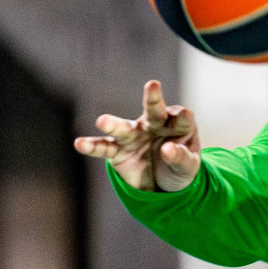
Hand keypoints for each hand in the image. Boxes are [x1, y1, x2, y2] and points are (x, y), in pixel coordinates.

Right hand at [73, 80, 201, 191]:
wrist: (161, 183)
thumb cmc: (178, 166)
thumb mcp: (187, 167)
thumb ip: (181, 157)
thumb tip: (167, 149)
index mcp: (176, 126)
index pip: (181, 120)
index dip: (182, 118)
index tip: (185, 115)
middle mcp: (153, 125)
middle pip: (154, 111)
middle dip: (153, 99)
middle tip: (153, 85)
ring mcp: (134, 136)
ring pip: (123, 128)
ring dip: (113, 124)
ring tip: (101, 121)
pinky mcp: (117, 151)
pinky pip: (103, 148)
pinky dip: (91, 146)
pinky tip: (79, 144)